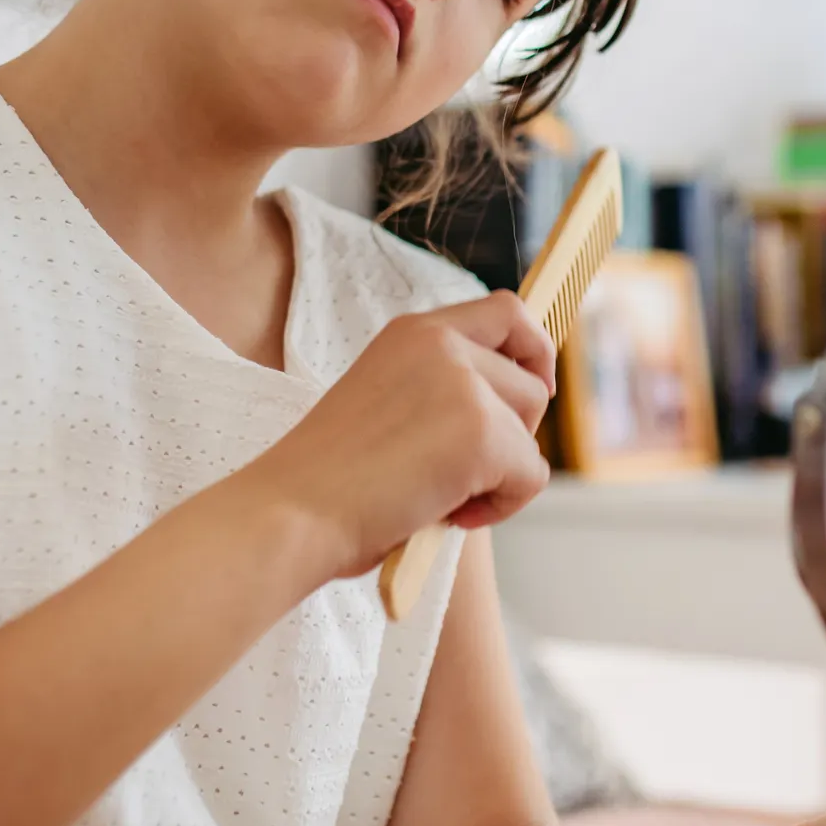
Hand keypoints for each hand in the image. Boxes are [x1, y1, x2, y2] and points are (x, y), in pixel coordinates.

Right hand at [242, 292, 555, 580]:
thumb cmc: (330, 480)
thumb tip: (517, 409)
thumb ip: (442, 390)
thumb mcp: (390, 402)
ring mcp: (463, 384)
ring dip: (503, 472)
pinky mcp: (481, 432)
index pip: (507, 311)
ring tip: (442, 495)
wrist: (293, 513)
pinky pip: (531, 475)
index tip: (532, 387)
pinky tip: (446, 515)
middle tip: (458, 470)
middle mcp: (441, 342)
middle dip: (513, 432)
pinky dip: (502, 506)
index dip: (533, 348)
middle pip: (532, 379)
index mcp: (414, 331)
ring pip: (532, 430)